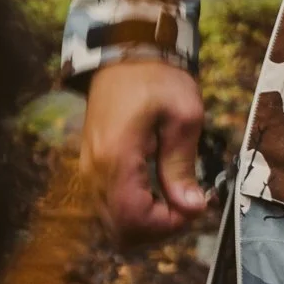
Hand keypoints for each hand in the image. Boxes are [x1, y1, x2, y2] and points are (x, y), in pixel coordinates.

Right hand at [81, 53, 208, 244]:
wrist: (125, 53)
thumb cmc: (158, 78)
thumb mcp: (183, 116)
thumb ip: (183, 166)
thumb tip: (192, 207)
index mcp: (116, 158)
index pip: (133, 219)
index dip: (167, 226)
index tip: (194, 207)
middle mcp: (94, 171)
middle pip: (120, 230)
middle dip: (158, 228)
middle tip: (188, 204)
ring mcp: (89, 171)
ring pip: (112, 223)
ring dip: (146, 221)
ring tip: (176, 195)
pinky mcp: (91, 167)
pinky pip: (109, 206)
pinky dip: (134, 209)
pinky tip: (158, 190)